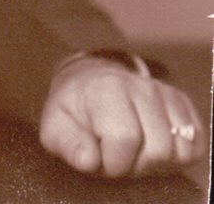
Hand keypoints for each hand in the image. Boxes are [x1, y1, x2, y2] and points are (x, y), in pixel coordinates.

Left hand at [39, 56, 205, 177]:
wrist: (90, 85)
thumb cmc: (74, 112)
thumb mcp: (56, 127)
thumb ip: (68, 145)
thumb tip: (90, 160)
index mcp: (107, 89)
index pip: (125, 138)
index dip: (113, 161)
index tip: (99, 157)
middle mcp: (141, 86)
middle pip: (159, 149)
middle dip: (137, 166)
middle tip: (118, 157)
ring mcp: (164, 93)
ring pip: (180, 150)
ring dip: (158, 163)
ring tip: (134, 153)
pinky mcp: (182, 103)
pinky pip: (196, 144)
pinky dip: (178, 155)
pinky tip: (153, 147)